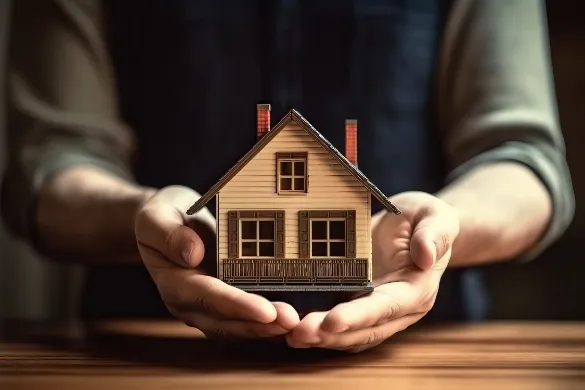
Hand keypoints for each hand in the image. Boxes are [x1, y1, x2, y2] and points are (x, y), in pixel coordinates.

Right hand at [135, 185, 299, 337]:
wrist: (165, 226)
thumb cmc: (161, 218)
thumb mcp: (156, 217)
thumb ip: (168, 235)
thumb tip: (193, 253)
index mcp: (173, 283)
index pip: (207, 297)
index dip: (238, 306)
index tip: (266, 310)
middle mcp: (190, 304)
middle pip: (226, 323)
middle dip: (259, 325)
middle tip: (291, 321)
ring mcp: (206, 308)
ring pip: (237, 328)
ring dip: (266, 329)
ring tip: (296, 325)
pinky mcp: (222, 306)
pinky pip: (244, 320)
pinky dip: (266, 324)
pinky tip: (290, 322)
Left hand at [286, 191, 458, 351]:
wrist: (419, 228)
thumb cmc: (425, 219)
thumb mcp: (434, 215)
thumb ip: (433, 234)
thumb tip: (426, 255)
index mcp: (416, 289)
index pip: (386, 307)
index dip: (359, 316)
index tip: (332, 320)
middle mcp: (399, 309)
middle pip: (364, 330)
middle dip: (331, 334)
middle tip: (299, 332)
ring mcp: (379, 312)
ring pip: (350, 336)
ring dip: (321, 338)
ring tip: (292, 335)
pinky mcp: (361, 307)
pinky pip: (341, 327)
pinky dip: (320, 331)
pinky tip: (294, 329)